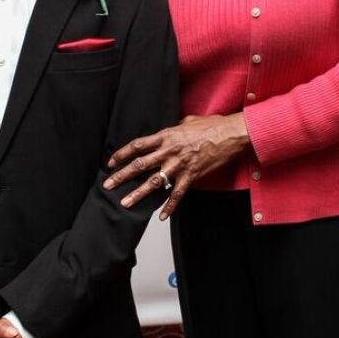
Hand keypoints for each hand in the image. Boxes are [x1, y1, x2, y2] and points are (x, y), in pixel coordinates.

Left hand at [103, 113, 251, 218]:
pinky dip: (169, 207)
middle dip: (122, 176)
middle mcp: (169, 151)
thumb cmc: (212, 125)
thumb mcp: (187, 121)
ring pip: (154, 182)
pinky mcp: (191, 176)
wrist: (230, 134)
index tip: (111, 162)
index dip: (121, 154)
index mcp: (166, 136)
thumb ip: (174, 129)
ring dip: (138, 194)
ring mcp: (179, 165)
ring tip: (125, 203)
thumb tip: (169, 132)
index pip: (137, 145)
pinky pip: (177, 194)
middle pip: (139, 165)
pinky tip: (161, 216)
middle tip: (108, 185)